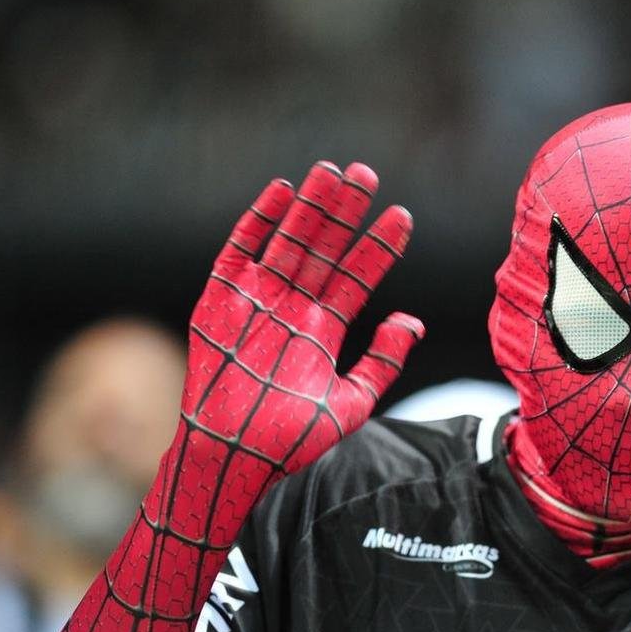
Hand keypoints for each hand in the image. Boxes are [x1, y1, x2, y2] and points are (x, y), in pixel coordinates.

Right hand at [179, 161, 422, 506]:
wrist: (236, 459)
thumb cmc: (292, 442)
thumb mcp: (353, 402)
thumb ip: (383, 361)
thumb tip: (412, 321)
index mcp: (322, 329)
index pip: (356, 277)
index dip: (378, 247)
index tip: (403, 215)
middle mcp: (291, 308)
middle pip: (323, 249)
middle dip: (345, 213)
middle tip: (367, 174)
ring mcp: (255, 301)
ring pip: (287, 241)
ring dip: (309, 207)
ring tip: (333, 172)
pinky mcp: (218, 301)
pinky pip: (239, 251)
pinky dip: (258, 221)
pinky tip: (282, 190)